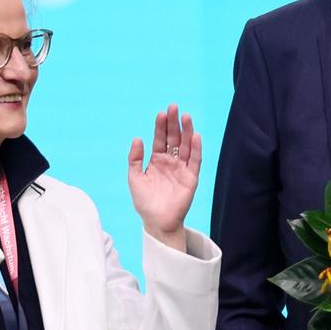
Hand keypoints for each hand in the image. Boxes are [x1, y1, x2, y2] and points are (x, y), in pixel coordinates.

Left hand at [127, 105, 201, 252]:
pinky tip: (195, 136)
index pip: (160, 139)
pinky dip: (196, 149)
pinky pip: (195, 161)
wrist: (157, 222)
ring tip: (186, 116)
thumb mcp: (135, 178)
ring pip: (185, 146)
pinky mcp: (191, 178)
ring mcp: (182, 169)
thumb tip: (138, 138)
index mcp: (157, 161)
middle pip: (174, 138)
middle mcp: (170, 162)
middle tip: (174, 107)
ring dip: (187, 131)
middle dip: (174, 123)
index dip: (161, 126)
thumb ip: (135, 158)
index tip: (161, 113)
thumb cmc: (145, 202)